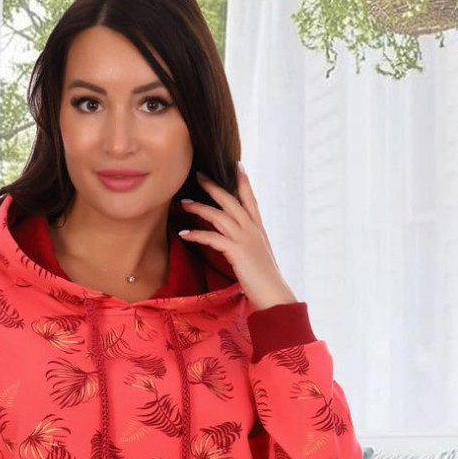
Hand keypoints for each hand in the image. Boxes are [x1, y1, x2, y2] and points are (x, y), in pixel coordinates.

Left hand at [179, 164, 297, 310]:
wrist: (274, 293)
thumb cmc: (265, 280)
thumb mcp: (258, 255)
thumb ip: (248, 244)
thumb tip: (237, 242)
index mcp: (258, 229)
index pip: (251, 199)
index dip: (243, 182)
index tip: (237, 164)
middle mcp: (252, 230)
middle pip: (231, 201)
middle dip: (213, 187)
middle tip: (198, 175)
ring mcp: (245, 239)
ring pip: (219, 216)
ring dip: (199, 208)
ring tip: (183, 203)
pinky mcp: (236, 251)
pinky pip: (212, 238)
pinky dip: (196, 234)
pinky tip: (183, 234)